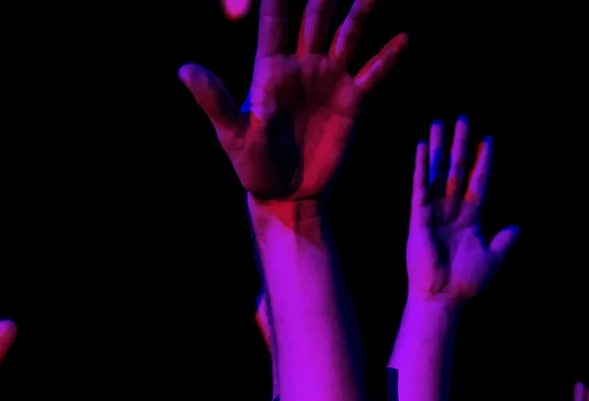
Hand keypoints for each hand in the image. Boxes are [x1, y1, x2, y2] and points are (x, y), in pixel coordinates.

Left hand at [179, 0, 405, 201]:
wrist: (286, 194)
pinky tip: (404, 38)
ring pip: (348, 36)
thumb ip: (214, 99)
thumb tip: (184, 69)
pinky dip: (387, 57)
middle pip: (316, 17)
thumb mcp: (232, 133)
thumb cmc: (252, 164)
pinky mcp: (351, 101)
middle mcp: (301, 65)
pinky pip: (372, 73)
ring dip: (360, 12)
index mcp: (270, 68)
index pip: (274, 19)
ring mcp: (328, 79)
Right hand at [405, 117, 519, 305]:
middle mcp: (452, 210)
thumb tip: (518, 227)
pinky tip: (422, 148)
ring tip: (439, 123)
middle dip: (460, 144)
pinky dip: (421, 168)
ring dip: (440, 148)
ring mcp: (434, 212)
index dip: (483, 161)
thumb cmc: (465, 282)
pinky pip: (420, 188)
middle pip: (458, 170)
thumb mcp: (492, 258)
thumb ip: (504, 240)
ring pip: (438, 173)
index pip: (478, 182)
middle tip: (462, 118)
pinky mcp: (419, 218)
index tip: (487, 139)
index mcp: (470, 218)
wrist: (443, 298)